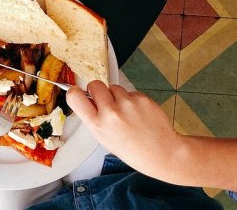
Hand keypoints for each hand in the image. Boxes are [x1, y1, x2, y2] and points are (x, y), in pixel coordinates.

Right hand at [68, 81, 182, 179]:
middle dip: (98, 90)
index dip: (75, 92)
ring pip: (114, 87)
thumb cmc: (132, 149)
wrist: (161, 152)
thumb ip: (94, 118)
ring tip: (126, 112)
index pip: (75, 96)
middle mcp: (111, 112)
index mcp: (98, 125)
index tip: (78, 92)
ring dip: (117, 96)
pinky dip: (132, 100)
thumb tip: (87, 99)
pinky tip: (138, 113)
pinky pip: (130, 92)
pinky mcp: (142, 98)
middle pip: (95, 84)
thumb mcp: (104, 138)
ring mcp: (127, 103)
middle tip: (106, 101)